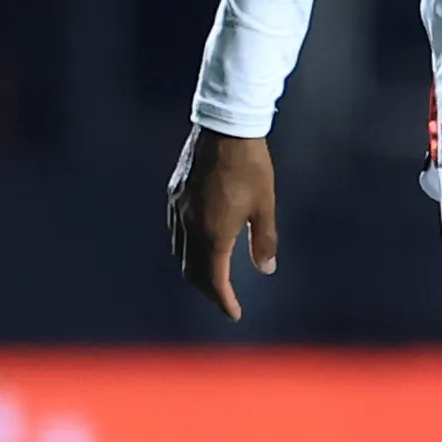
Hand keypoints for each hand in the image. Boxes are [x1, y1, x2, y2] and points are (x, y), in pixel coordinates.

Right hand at [167, 125, 277, 319]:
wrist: (224, 128)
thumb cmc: (250, 166)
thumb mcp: (264, 205)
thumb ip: (264, 240)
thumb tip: (266, 269)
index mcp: (213, 234)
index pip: (214, 280)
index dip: (224, 301)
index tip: (235, 314)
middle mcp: (189, 226)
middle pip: (192, 272)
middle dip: (209, 290)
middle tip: (225, 299)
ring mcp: (177, 210)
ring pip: (181, 253)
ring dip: (197, 271)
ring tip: (214, 276)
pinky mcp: (174, 195)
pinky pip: (176, 232)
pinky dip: (188, 248)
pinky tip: (201, 244)